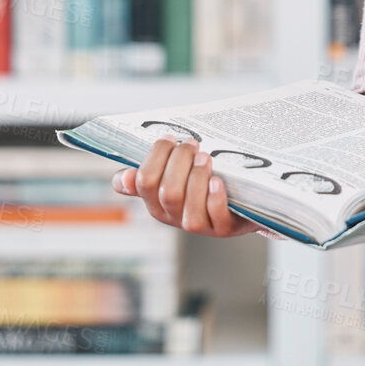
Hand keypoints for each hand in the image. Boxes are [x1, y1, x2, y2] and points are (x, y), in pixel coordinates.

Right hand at [113, 137, 261, 237]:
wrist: (240, 204)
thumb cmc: (202, 186)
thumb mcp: (174, 179)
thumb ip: (149, 175)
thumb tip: (123, 178)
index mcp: (156, 202)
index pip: (143, 182)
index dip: (155, 157)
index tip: (168, 138)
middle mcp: (174, 216)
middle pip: (167, 192)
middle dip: (179, 161)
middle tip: (191, 143)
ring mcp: (199, 224)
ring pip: (189, 206)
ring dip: (197, 177)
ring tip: (205, 158)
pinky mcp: (223, 227)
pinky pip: (215, 216)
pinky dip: (215, 198)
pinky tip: (217, 181)